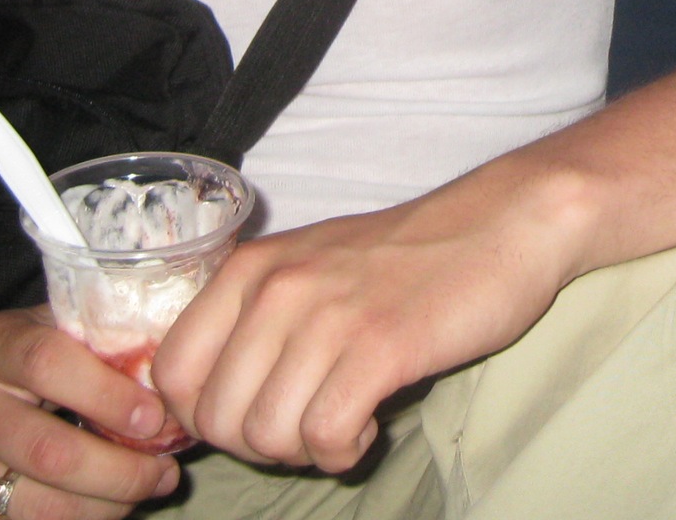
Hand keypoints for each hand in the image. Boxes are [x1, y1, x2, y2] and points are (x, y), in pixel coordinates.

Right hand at [0, 309, 182, 518]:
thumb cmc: (0, 362)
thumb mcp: (37, 329)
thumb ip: (96, 341)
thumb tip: (173, 370)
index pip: (49, 366)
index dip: (110, 396)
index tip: (156, 418)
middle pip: (52, 454)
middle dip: (123, 471)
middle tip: (166, 472)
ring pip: (39, 509)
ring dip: (106, 509)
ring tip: (143, 491)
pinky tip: (98, 511)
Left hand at [151, 177, 582, 472]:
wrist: (504, 222)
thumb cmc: (409, 257)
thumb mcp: (311, 267)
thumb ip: (256, 320)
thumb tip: (210, 406)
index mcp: (250, 268)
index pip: (171, 373)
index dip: (203, 418)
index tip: (254, 417)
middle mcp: (277, 287)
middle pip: (215, 418)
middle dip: (256, 445)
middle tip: (306, 426)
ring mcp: (327, 315)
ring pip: (265, 434)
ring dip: (302, 451)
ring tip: (341, 424)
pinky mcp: (381, 345)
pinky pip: (324, 437)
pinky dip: (342, 452)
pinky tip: (368, 427)